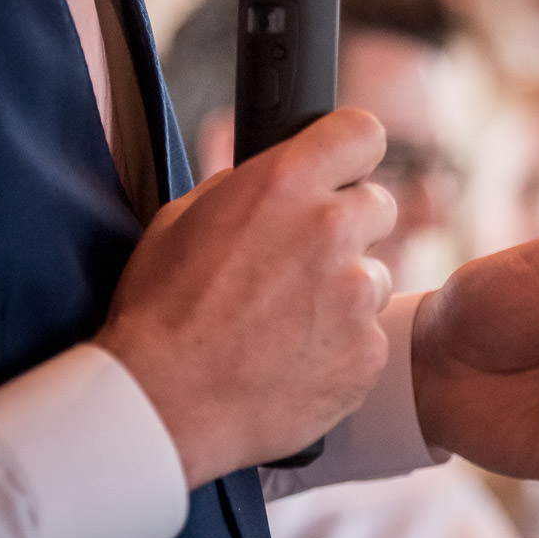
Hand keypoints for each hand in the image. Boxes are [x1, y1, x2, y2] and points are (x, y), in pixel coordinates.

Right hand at [95, 109, 397, 488]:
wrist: (162, 405)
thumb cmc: (160, 312)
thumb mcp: (183, 220)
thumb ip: (244, 189)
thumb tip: (271, 178)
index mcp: (285, 183)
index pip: (361, 132)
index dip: (352, 153)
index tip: (344, 170)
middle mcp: (332, 228)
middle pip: (378, 206)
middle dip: (349, 228)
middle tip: (303, 263)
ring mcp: (357, 292)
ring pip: (376, 275)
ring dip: (346, 292)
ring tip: (288, 323)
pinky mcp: (369, 350)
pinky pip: (370, 335)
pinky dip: (343, 347)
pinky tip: (296, 361)